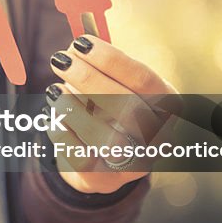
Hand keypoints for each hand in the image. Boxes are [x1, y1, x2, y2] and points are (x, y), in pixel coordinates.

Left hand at [46, 35, 177, 193]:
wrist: (103, 161)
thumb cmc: (110, 108)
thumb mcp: (116, 84)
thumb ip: (102, 64)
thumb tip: (79, 42)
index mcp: (169, 106)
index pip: (144, 80)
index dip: (111, 60)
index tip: (81, 42)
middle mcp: (160, 137)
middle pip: (126, 107)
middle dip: (88, 79)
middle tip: (59, 59)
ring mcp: (136, 163)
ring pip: (105, 136)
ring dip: (73, 108)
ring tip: (54, 90)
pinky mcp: (106, 180)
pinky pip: (80, 156)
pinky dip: (63, 132)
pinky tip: (52, 116)